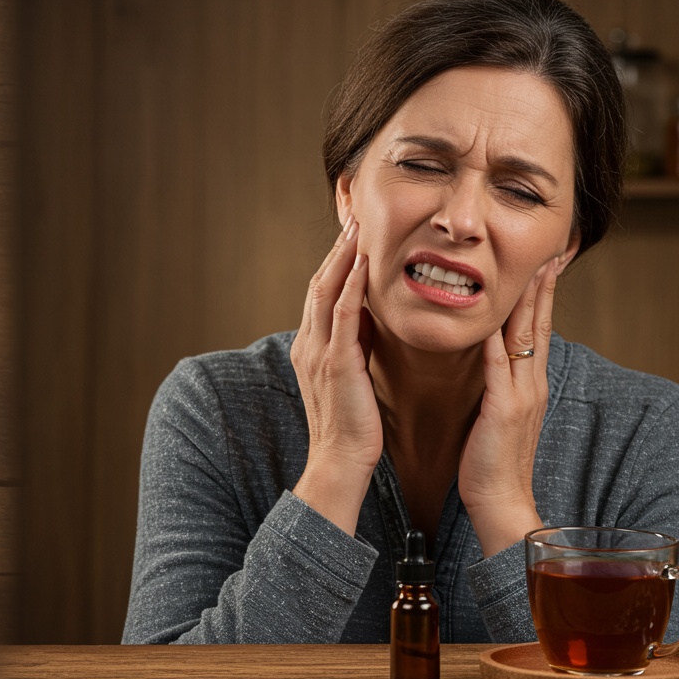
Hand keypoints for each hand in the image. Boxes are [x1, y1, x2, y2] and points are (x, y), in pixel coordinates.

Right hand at [289, 215, 380, 534]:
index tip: (352, 233)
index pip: (322, 293)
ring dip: (342, 257)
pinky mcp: (336, 363)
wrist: (340, 463)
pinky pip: (343, 315)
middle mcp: (309, 344)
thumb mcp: (352, 377)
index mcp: (312, 347)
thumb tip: (369, 319)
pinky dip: (350, 285)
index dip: (335, 261)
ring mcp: (319, 352)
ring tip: (357, 227)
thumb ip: (355, 346)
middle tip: (353, 215)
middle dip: (336, 248)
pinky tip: (362, 263)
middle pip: (320, 283)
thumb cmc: (351, 428)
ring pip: (327, 291)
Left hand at [457, 257, 560, 554]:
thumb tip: (496, 358)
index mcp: (531, 384)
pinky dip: (495, 338)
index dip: (544, 293)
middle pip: (540, 323)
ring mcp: (522, 395)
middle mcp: (533, 384)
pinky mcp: (503, 410)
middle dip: (545, 284)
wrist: (501, 502)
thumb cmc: (492, 462)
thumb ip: (502, 385)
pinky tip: (492, 315)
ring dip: (529, 300)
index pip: (540, 328)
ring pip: (526, 338)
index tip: (548, 261)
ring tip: (532, 266)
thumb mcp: (501, 414)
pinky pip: (499, 367)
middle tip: (551, 247)